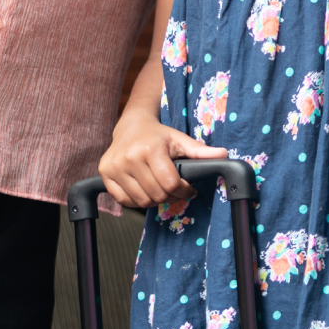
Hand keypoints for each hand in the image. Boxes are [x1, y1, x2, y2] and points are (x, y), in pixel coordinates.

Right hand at [97, 110, 227, 208]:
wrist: (130, 126)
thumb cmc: (158, 135)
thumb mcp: (180, 139)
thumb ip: (200, 151)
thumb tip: (224, 154)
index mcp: (150, 149)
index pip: (170, 183)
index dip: (184, 190)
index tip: (189, 189)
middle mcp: (129, 158)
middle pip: (157, 194)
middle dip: (171, 196)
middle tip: (176, 190)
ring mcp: (114, 167)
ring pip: (141, 201)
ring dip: (155, 200)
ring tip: (161, 189)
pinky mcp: (105, 174)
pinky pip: (124, 201)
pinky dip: (137, 200)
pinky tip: (145, 189)